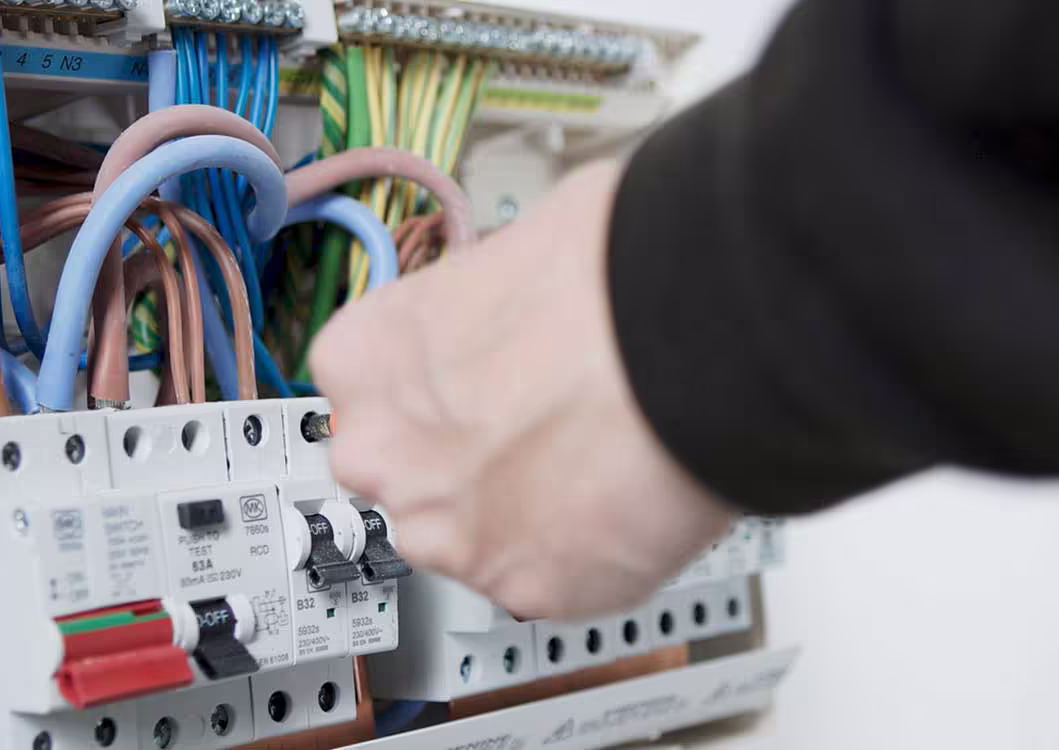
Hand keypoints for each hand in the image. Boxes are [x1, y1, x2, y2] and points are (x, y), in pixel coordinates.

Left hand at [311, 161, 735, 619]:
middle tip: (535, 426)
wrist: (696, 339)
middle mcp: (385, 456)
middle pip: (403, 472)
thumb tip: (516, 302)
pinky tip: (625, 501)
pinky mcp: (527, 590)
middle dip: (459, 459)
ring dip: (516, 512)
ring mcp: (451, 535)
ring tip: (594, 464)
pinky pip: (544, 580)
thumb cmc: (608, 273)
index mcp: (362, 359)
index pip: (363, 388)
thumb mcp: (514, 247)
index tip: (470, 382)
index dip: (430, 384)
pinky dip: (581, 554)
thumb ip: (482, 304)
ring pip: (467, 538)